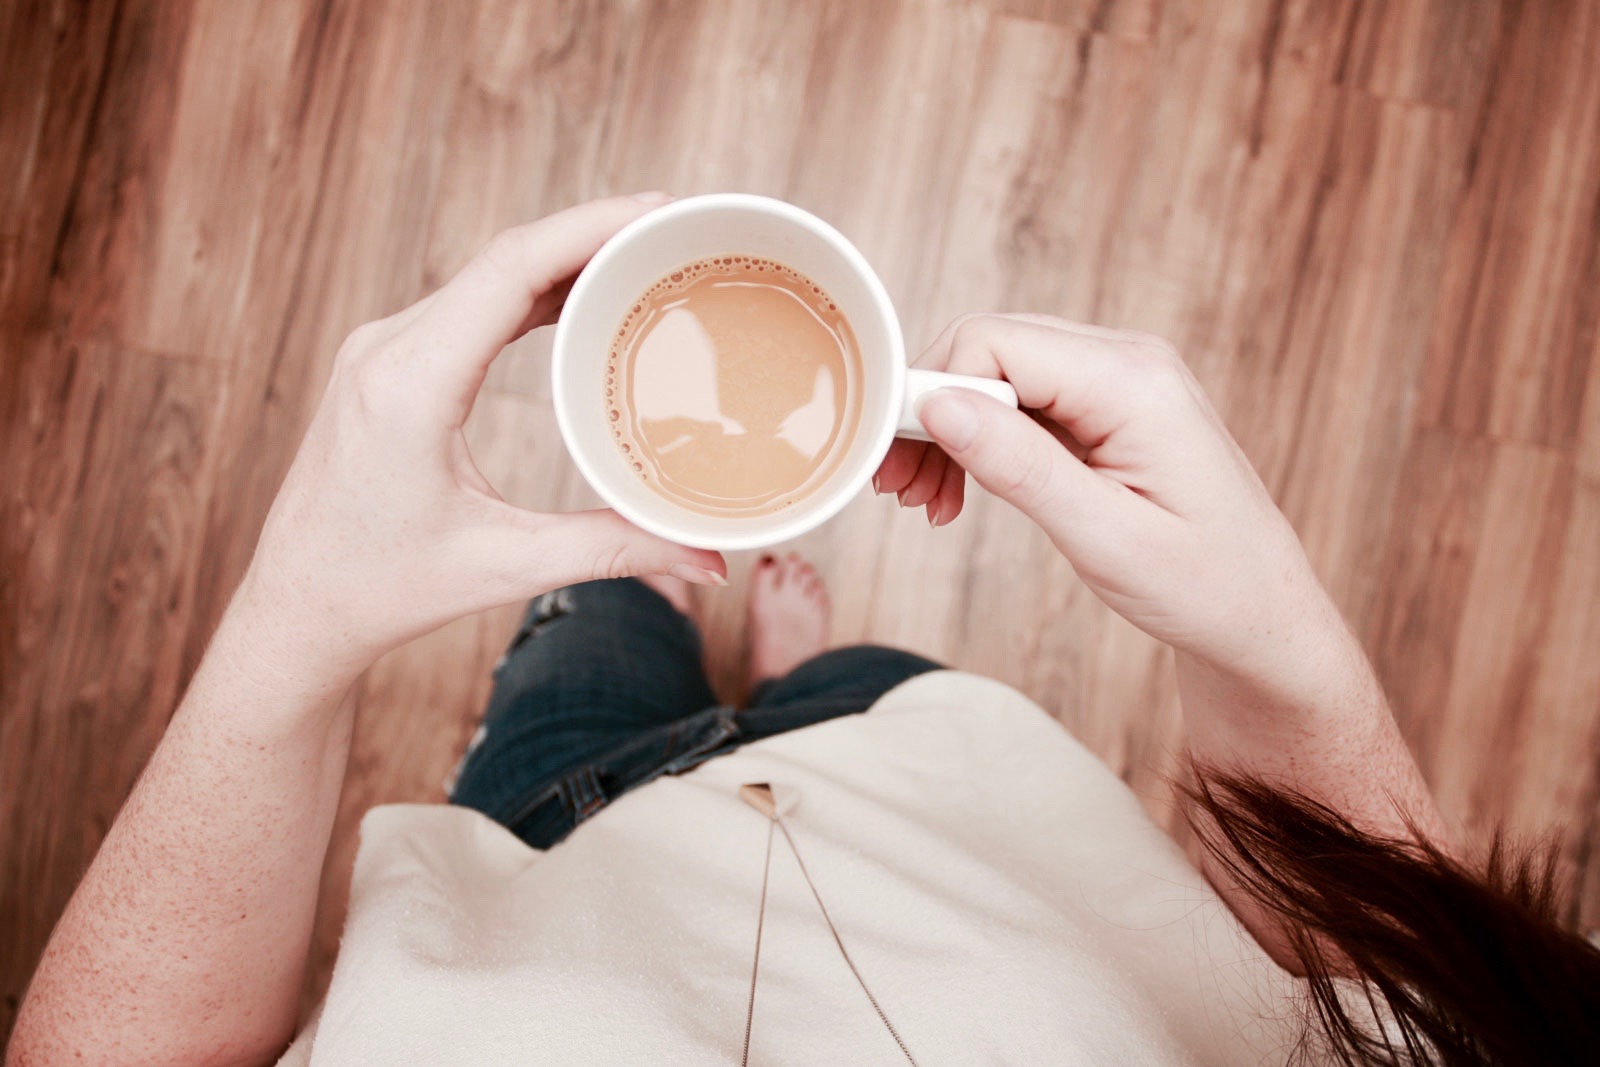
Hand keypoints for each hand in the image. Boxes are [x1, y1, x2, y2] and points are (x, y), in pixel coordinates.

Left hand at [240, 195, 725, 685]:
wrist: (297, 604)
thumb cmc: (383, 586)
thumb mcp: (506, 565)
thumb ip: (613, 551)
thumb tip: (710, 561)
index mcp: (412, 383)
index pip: (510, 269)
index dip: (589, 227)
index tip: (659, 210)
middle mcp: (389, 349)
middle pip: (505, 258)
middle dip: (593, 232)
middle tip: (676, 228)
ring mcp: (382, 350)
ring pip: (486, 275)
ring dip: (563, 256)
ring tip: (641, 252)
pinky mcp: (386, 363)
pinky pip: (468, 303)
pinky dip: (530, 289)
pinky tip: (579, 294)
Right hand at [875, 314, 1329, 675]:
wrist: (1261, 616)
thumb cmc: (1202, 586)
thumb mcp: (1103, 536)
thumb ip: (1019, 465)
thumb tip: (939, 405)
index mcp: (1132, 382)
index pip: (993, 342)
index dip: (930, 392)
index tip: (899, 464)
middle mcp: (1128, 360)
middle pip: (989, 347)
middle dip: (932, 413)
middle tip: (900, 491)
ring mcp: (1122, 379)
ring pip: (1000, 372)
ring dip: (952, 429)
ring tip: (927, 502)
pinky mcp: (1112, 405)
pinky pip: (1025, 399)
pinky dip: (983, 439)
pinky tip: (962, 492)